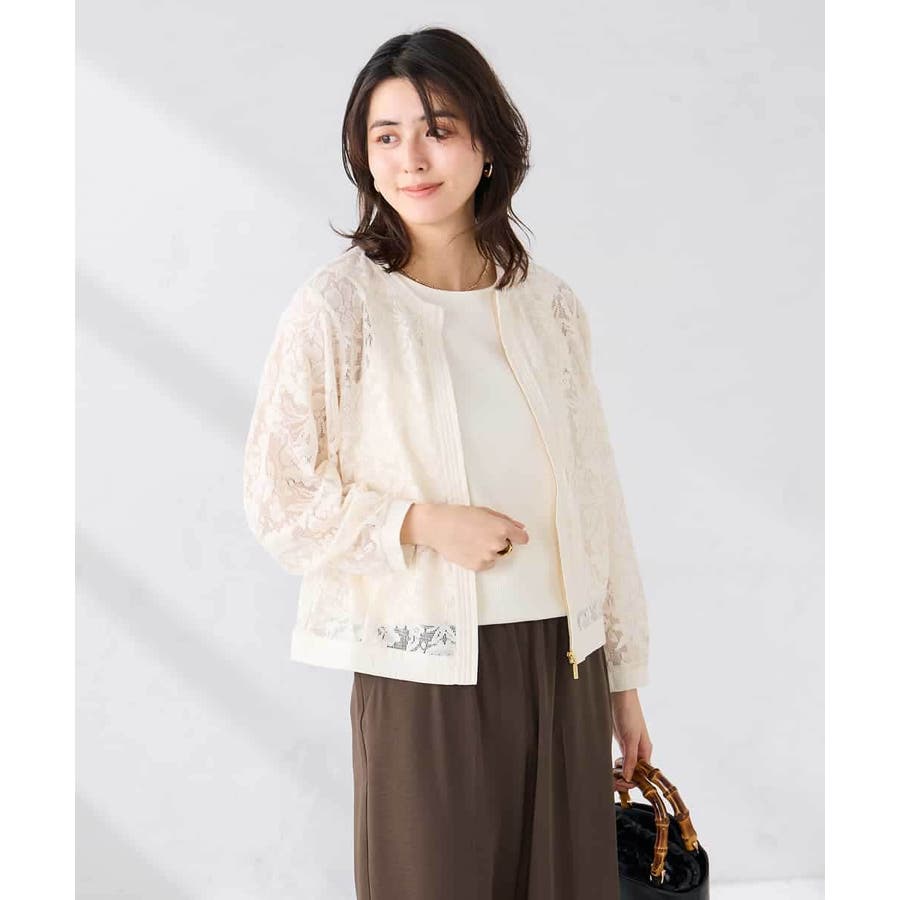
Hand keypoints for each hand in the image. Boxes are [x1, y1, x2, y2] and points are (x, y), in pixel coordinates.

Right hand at [407, 503, 529, 570]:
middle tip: (481, 534)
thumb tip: (520, 527)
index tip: (513, 536)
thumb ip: (506, 520)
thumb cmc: (460, 515)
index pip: (522, 538)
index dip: (517, 536)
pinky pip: (487, 563)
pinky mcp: (478, 566)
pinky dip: (480, 558)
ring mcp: (488, 556)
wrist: (438, 527)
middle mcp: (498, 543)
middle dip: (498, 541)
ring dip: (488, 550)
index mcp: (501, 528)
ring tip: (471, 540)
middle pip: (507, 546)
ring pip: (496, 555)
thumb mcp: (485, 511)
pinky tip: (468, 548)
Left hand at [610, 689, 652, 793]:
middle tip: (614, 783)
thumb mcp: (631, 738)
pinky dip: (616, 765)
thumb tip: (630, 778)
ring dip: (619, 773)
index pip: (644, 774)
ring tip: (611, 777)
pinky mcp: (621, 741)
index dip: (635, 782)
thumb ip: (631, 759)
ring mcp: (629, 746)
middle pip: (635, 771)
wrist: (620, 696)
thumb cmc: (629, 713)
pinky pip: (620, 759)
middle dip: (626, 779)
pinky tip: (610, 768)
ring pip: (626, 766)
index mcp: (646, 750)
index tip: (623, 786)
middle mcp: (639, 750)